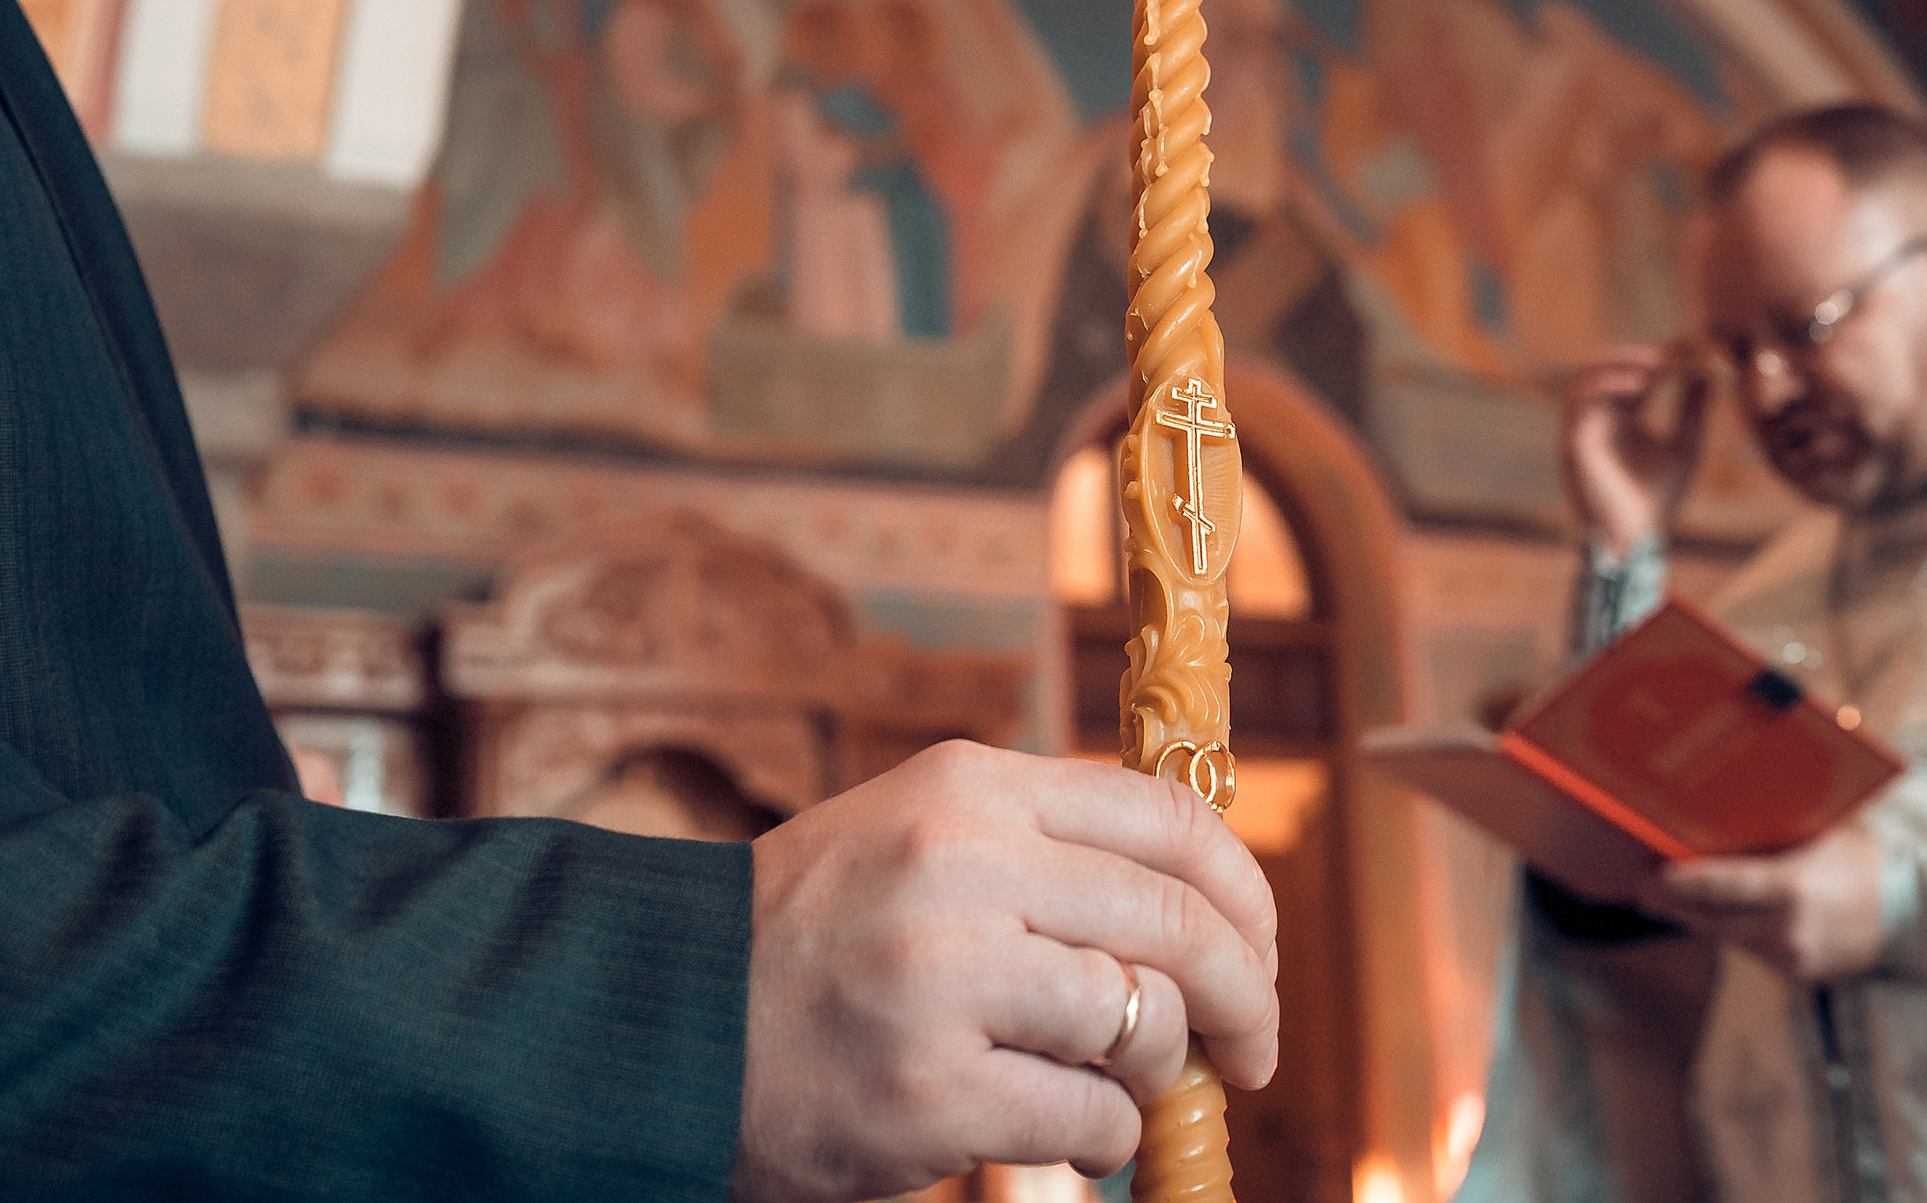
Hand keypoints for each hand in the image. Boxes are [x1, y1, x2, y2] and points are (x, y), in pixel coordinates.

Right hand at [734, 742, 1279, 1202]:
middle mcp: (962, 865)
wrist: (665, 1019)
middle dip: (1247, 995)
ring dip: (1162, 1071)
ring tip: (1126, 1086)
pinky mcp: (930, 1094)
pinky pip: (1089, 1118)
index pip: (1170, 817)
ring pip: (1144, 1023)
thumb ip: (1040, 843)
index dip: (1245, 892)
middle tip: (1256, 1045)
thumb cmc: (812, 932)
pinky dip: (1105, 1138)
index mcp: (971, 788)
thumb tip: (1203, 900)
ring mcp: (944, 979)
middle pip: (1178, 923)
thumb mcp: (915, 832)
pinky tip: (1070, 1132)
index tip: (1261, 948)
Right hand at [1560, 345, 1710, 553]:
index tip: (1697, 348)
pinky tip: (1640, 384)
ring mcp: (1582, 428)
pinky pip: (1580, 402)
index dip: (1663, 356)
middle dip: (1641, 353)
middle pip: (1605, 364)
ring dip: (1618, 361)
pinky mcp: (1573, 442)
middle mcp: (1598, 417)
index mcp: (1621, 417)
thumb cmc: (1656, 500)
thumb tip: (1708, 371)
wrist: (1635, 541)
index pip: (1636, 372)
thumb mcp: (1685, 447)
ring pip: (1583, 375)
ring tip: (1657, 363)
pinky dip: (1607, 385)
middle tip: (1677, 350)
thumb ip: (1693, 411)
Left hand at [1638, 827, 1883, 982]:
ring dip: (1704, 922)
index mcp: (1786, 889)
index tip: (1648, 879)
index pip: (1713, 888)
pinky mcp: (1799, 975)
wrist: (1910, 912)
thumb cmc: (1861, 863)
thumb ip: (1768, 844)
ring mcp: (1791, 958)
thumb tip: (1717, 835)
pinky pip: (1755, 952)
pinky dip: (1737, 935)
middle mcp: (1784, 929)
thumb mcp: (1813, 839)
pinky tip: (1725, 920)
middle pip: (1710, 921)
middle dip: (1674, 907)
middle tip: (1645, 893)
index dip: (1675, 885)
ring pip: (1730, 939)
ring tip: (1677, 903)